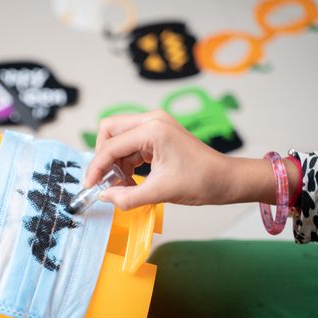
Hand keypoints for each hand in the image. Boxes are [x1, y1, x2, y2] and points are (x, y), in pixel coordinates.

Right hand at [84, 110, 292, 209]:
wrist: (227, 180)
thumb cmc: (202, 181)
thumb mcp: (161, 192)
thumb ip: (127, 197)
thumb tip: (104, 197)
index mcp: (152, 129)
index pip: (111, 146)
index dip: (97, 168)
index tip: (90, 186)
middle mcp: (151, 120)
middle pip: (109, 131)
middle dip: (103, 157)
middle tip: (105, 181)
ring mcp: (155, 125)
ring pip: (118, 138)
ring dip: (115, 162)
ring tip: (122, 186)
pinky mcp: (157, 133)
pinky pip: (130, 144)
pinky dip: (126, 162)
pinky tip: (131, 181)